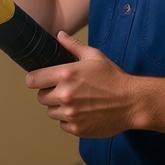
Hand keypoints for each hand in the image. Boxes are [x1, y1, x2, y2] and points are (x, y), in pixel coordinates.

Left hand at [26, 32, 145, 137]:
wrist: (132, 102)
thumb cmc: (114, 78)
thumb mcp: (94, 56)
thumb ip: (73, 46)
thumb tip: (59, 35)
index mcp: (65, 75)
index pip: (32, 80)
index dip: (35, 79)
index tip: (39, 80)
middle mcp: (64, 95)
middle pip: (41, 97)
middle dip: (49, 93)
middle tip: (65, 90)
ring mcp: (70, 114)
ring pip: (51, 112)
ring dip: (58, 107)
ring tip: (76, 101)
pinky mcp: (77, 128)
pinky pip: (62, 124)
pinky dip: (68, 120)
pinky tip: (82, 111)